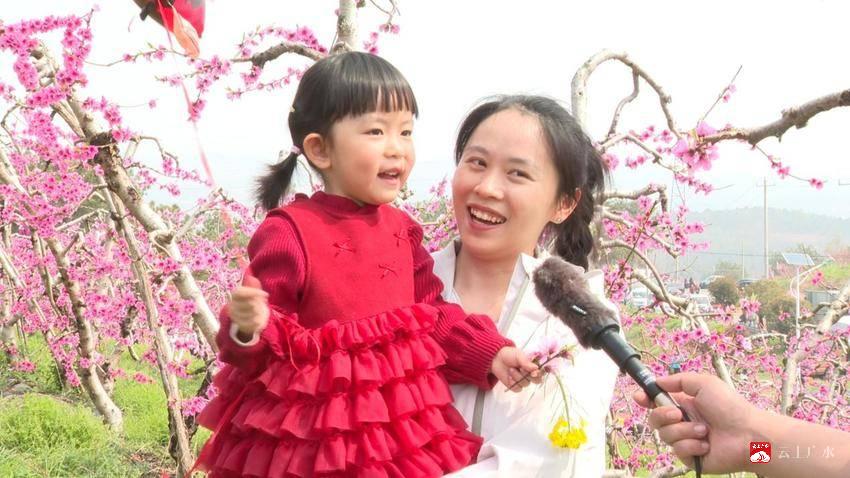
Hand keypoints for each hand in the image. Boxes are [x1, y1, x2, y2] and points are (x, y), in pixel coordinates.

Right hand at [229, 274, 269, 339]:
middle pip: (249, 303)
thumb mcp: (253, 292)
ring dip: (259, 312)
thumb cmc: (252, 302)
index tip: (266, 295)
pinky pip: (253, 322)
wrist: (249, 320)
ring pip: (252, 313)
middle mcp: (232, 306)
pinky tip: (258, 318)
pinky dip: (259, 320)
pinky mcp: (240, 326)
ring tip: (259, 311)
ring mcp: (235, 317)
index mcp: (234, 296)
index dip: (254, 293)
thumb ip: (253, 284)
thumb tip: (250, 272)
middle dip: (258, 303)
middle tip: (260, 303)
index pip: (240, 292)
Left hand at [490, 346, 539, 391]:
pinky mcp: (515, 386)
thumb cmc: (509, 355)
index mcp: (533, 366)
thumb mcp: (519, 355)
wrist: (496, 358)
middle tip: (521, 368)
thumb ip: (527, 363)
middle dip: (528, 375)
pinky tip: (509, 376)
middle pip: (537, 381)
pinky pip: (518, 388)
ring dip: (517, 376)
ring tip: (511, 369)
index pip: (542, 373)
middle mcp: (529, 375)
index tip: (534, 372)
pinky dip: (513, 383)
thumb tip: (536, 368)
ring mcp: (522, 381)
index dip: (539, 374)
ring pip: (525, 384)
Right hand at [633, 372, 756, 473]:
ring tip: (704, 431)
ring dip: (684, 431)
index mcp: (684, 404)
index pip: (657, 401)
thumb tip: (658, 381)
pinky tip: (706, 445)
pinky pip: (677, 450)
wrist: (747, 435)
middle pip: (654, 419)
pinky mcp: (690, 457)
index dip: (645, 399)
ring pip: (665, 435)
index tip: (640, 397)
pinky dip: (692, 445)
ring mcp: (686, 440)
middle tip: (678, 413)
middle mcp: (683, 421)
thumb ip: (678, 380)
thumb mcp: (704, 383)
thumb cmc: (730, 407)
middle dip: (662, 415)